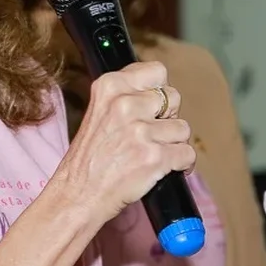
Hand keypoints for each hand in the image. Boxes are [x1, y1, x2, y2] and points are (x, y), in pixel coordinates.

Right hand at [53, 61, 194, 225]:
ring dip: (173, 143)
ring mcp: (141, 131)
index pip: (156, 71)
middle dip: (168, 117)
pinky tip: (165, 168)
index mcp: (110, 87)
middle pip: (174, 98)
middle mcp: (125, 104)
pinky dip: (182, 164)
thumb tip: (160, 92)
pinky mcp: (155, 157)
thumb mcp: (98, 112)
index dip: (158, 91)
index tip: (152, 107)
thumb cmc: (89, 158)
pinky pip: (187, 153)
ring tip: (153, 154)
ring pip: (183, 128)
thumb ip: (126, 96)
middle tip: (150, 134)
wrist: (78, 195)